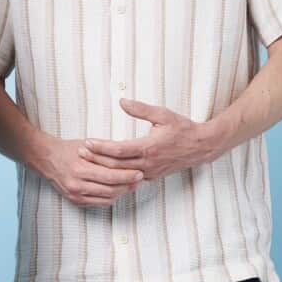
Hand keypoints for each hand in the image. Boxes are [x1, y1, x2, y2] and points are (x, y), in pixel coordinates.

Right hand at [34, 134, 143, 206]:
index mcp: (80, 169)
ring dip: (121, 192)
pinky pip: (99, 203)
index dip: (128, 176)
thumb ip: (105, 153)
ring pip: (107, 198)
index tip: (139, 173)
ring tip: (131, 184)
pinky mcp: (75, 201)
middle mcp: (77, 185)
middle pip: (111, 189)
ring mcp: (75, 195)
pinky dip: (110, 197)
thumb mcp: (86, 145)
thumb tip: (128, 156)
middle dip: (128, 185)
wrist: (46, 158)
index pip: (111, 176)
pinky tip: (117, 189)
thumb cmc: (67, 149)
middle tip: (140, 179)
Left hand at [81, 99, 225, 180]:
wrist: (202, 146)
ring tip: (87, 161)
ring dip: (103, 169)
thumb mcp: (163, 114)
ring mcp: (150, 172)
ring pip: (122, 175)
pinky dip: (116, 177)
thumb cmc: (183, 128)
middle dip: (96, 159)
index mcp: (149, 147)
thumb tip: (122, 101)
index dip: (101, 147)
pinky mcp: (152, 176)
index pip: (119, 150)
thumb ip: (141, 109)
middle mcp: (148, 163)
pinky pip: (130, 180)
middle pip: (116, 165)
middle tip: (80, 152)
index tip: (87, 142)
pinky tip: (104, 173)